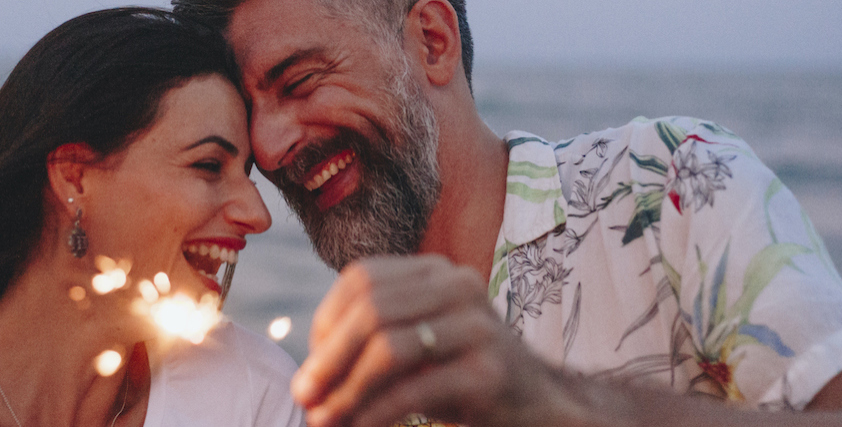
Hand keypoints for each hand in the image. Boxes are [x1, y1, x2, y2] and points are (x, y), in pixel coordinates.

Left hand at [291, 255, 577, 426]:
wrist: (538, 405)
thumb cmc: (461, 376)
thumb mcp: (416, 345)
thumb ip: (370, 342)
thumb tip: (306, 379)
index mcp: (436, 271)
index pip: (361, 279)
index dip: (325, 322)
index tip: (311, 366)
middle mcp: (460, 287)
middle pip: (372, 311)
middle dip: (328, 358)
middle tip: (303, 396)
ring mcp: (478, 327)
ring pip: (389, 348)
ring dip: (346, 389)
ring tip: (322, 419)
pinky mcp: (488, 372)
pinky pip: (414, 389)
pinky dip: (376, 413)